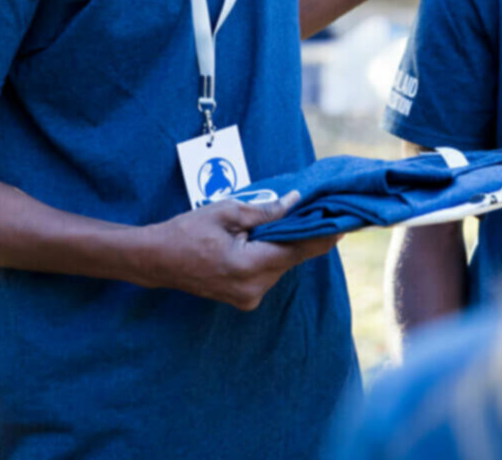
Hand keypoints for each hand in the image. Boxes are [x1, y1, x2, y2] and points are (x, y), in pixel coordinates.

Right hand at [137, 191, 340, 310]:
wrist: (157, 260)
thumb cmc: (187, 232)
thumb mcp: (227, 212)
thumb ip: (264, 211)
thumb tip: (295, 202)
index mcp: (249, 267)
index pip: (297, 250)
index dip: (322, 236)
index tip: (344, 223)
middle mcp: (253, 289)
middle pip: (290, 258)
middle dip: (304, 236)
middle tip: (320, 212)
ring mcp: (248, 298)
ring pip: (280, 265)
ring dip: (286, 245)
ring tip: (292, 220)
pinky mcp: (244, 299)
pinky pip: (268, 272)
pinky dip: (272, 255)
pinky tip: (271, 237)